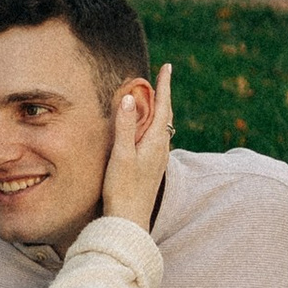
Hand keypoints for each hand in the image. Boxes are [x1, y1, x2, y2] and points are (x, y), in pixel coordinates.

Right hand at [100, 64, 173, 226]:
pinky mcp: (152, 168)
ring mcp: (158, 159)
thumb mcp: (121, 155)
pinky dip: (154, 124)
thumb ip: (124, 126)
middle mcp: (161, 149)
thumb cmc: (123, 189)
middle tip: (162, 77)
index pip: (163, 106)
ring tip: (155, 97)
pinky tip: (148, 130)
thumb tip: (127, 97)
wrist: (129, 221)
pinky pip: (157, 138)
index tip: (167, 66)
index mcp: (155, 142)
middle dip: (163, 95)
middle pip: (165, 115)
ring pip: (162, 127)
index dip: (164, 85)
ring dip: (159, 110)